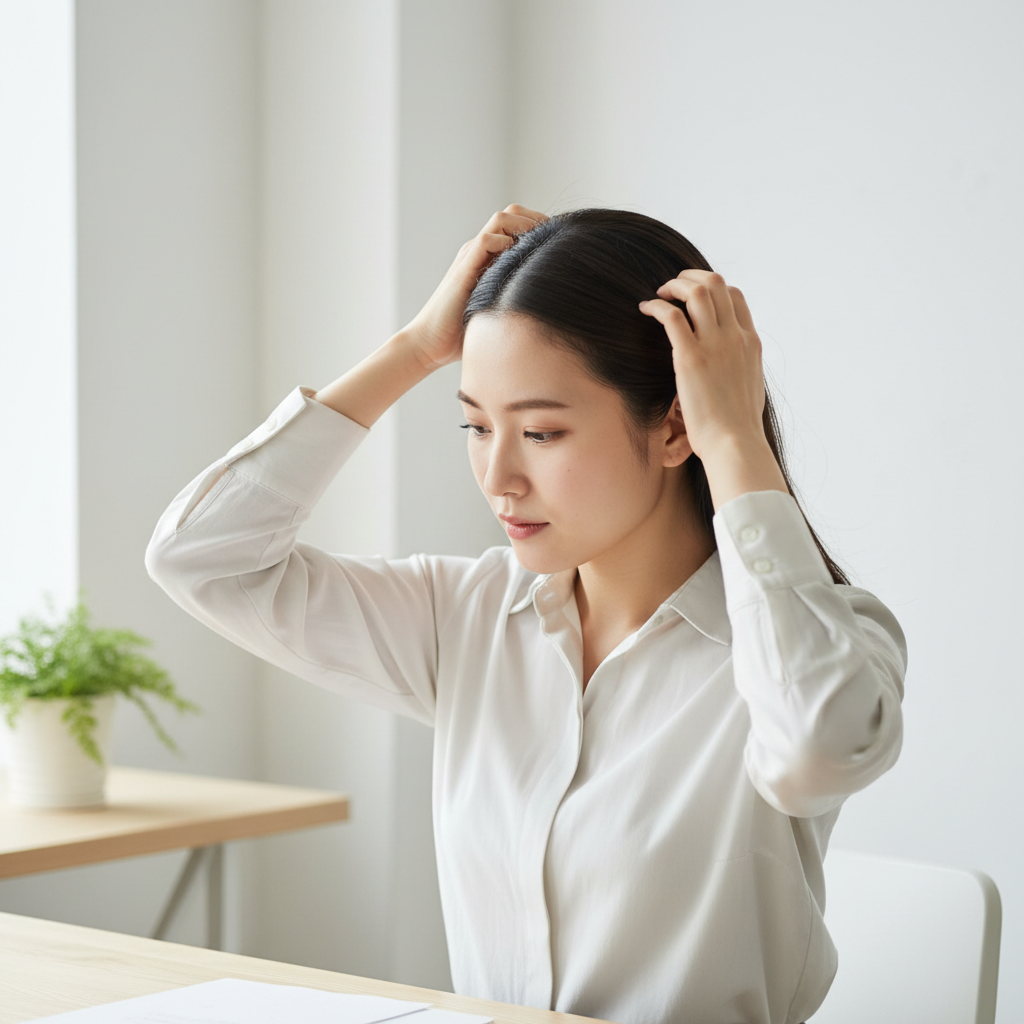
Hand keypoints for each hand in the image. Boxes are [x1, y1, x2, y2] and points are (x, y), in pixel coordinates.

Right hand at [404, 205, 547, 368]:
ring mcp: (471, 257)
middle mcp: (479, 252)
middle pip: (512, 213)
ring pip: (501, 219)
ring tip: (541, 242)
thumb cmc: (464, 334)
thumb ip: (519, 301)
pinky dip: (505, 242)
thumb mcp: (500, 312)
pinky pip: (487, 239)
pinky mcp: (464, 268)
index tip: (561, 241)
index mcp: (489, 258)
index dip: (541, 227)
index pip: (517, 225)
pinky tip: (516, 260)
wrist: (431, 344)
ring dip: (525, 225)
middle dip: (538, 219)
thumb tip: (550, 311)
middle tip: (558, 236)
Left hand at [639, 270, 786, 506]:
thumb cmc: (738, 427)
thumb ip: (742, 369)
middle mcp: (735, 337)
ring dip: (674, 286)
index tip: (694, 296)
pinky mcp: (690, 358)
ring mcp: (714, 345)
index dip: (712, 288)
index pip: (735, 296)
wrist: (734, 443)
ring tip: (658, 293)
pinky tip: (645, 308)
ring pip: (696, 292)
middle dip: (691, 277)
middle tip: (672, 286)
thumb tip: (734, 369)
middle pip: (716, 284)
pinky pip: (671, 316)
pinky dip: (655, 306)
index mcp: (750, 343)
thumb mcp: (750, 388)